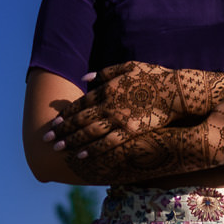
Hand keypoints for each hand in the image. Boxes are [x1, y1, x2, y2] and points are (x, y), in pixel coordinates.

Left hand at [43, 62, 200, 153]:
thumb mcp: (129, 67)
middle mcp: (109, 104)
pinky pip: (107, 143)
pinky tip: (80, 156)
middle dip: (62, 129)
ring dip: (71, 141)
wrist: (176, 91)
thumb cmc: (155, 77)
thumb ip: (106, 73)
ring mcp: (119, 118)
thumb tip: (85, 78)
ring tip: (58, 149)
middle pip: (80, 119)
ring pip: (89, 132)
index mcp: (107, 88)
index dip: (65, 114)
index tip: (53, 121)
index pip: (81, 103)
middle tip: (47, 138)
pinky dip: (92, 150)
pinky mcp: (129, 131)